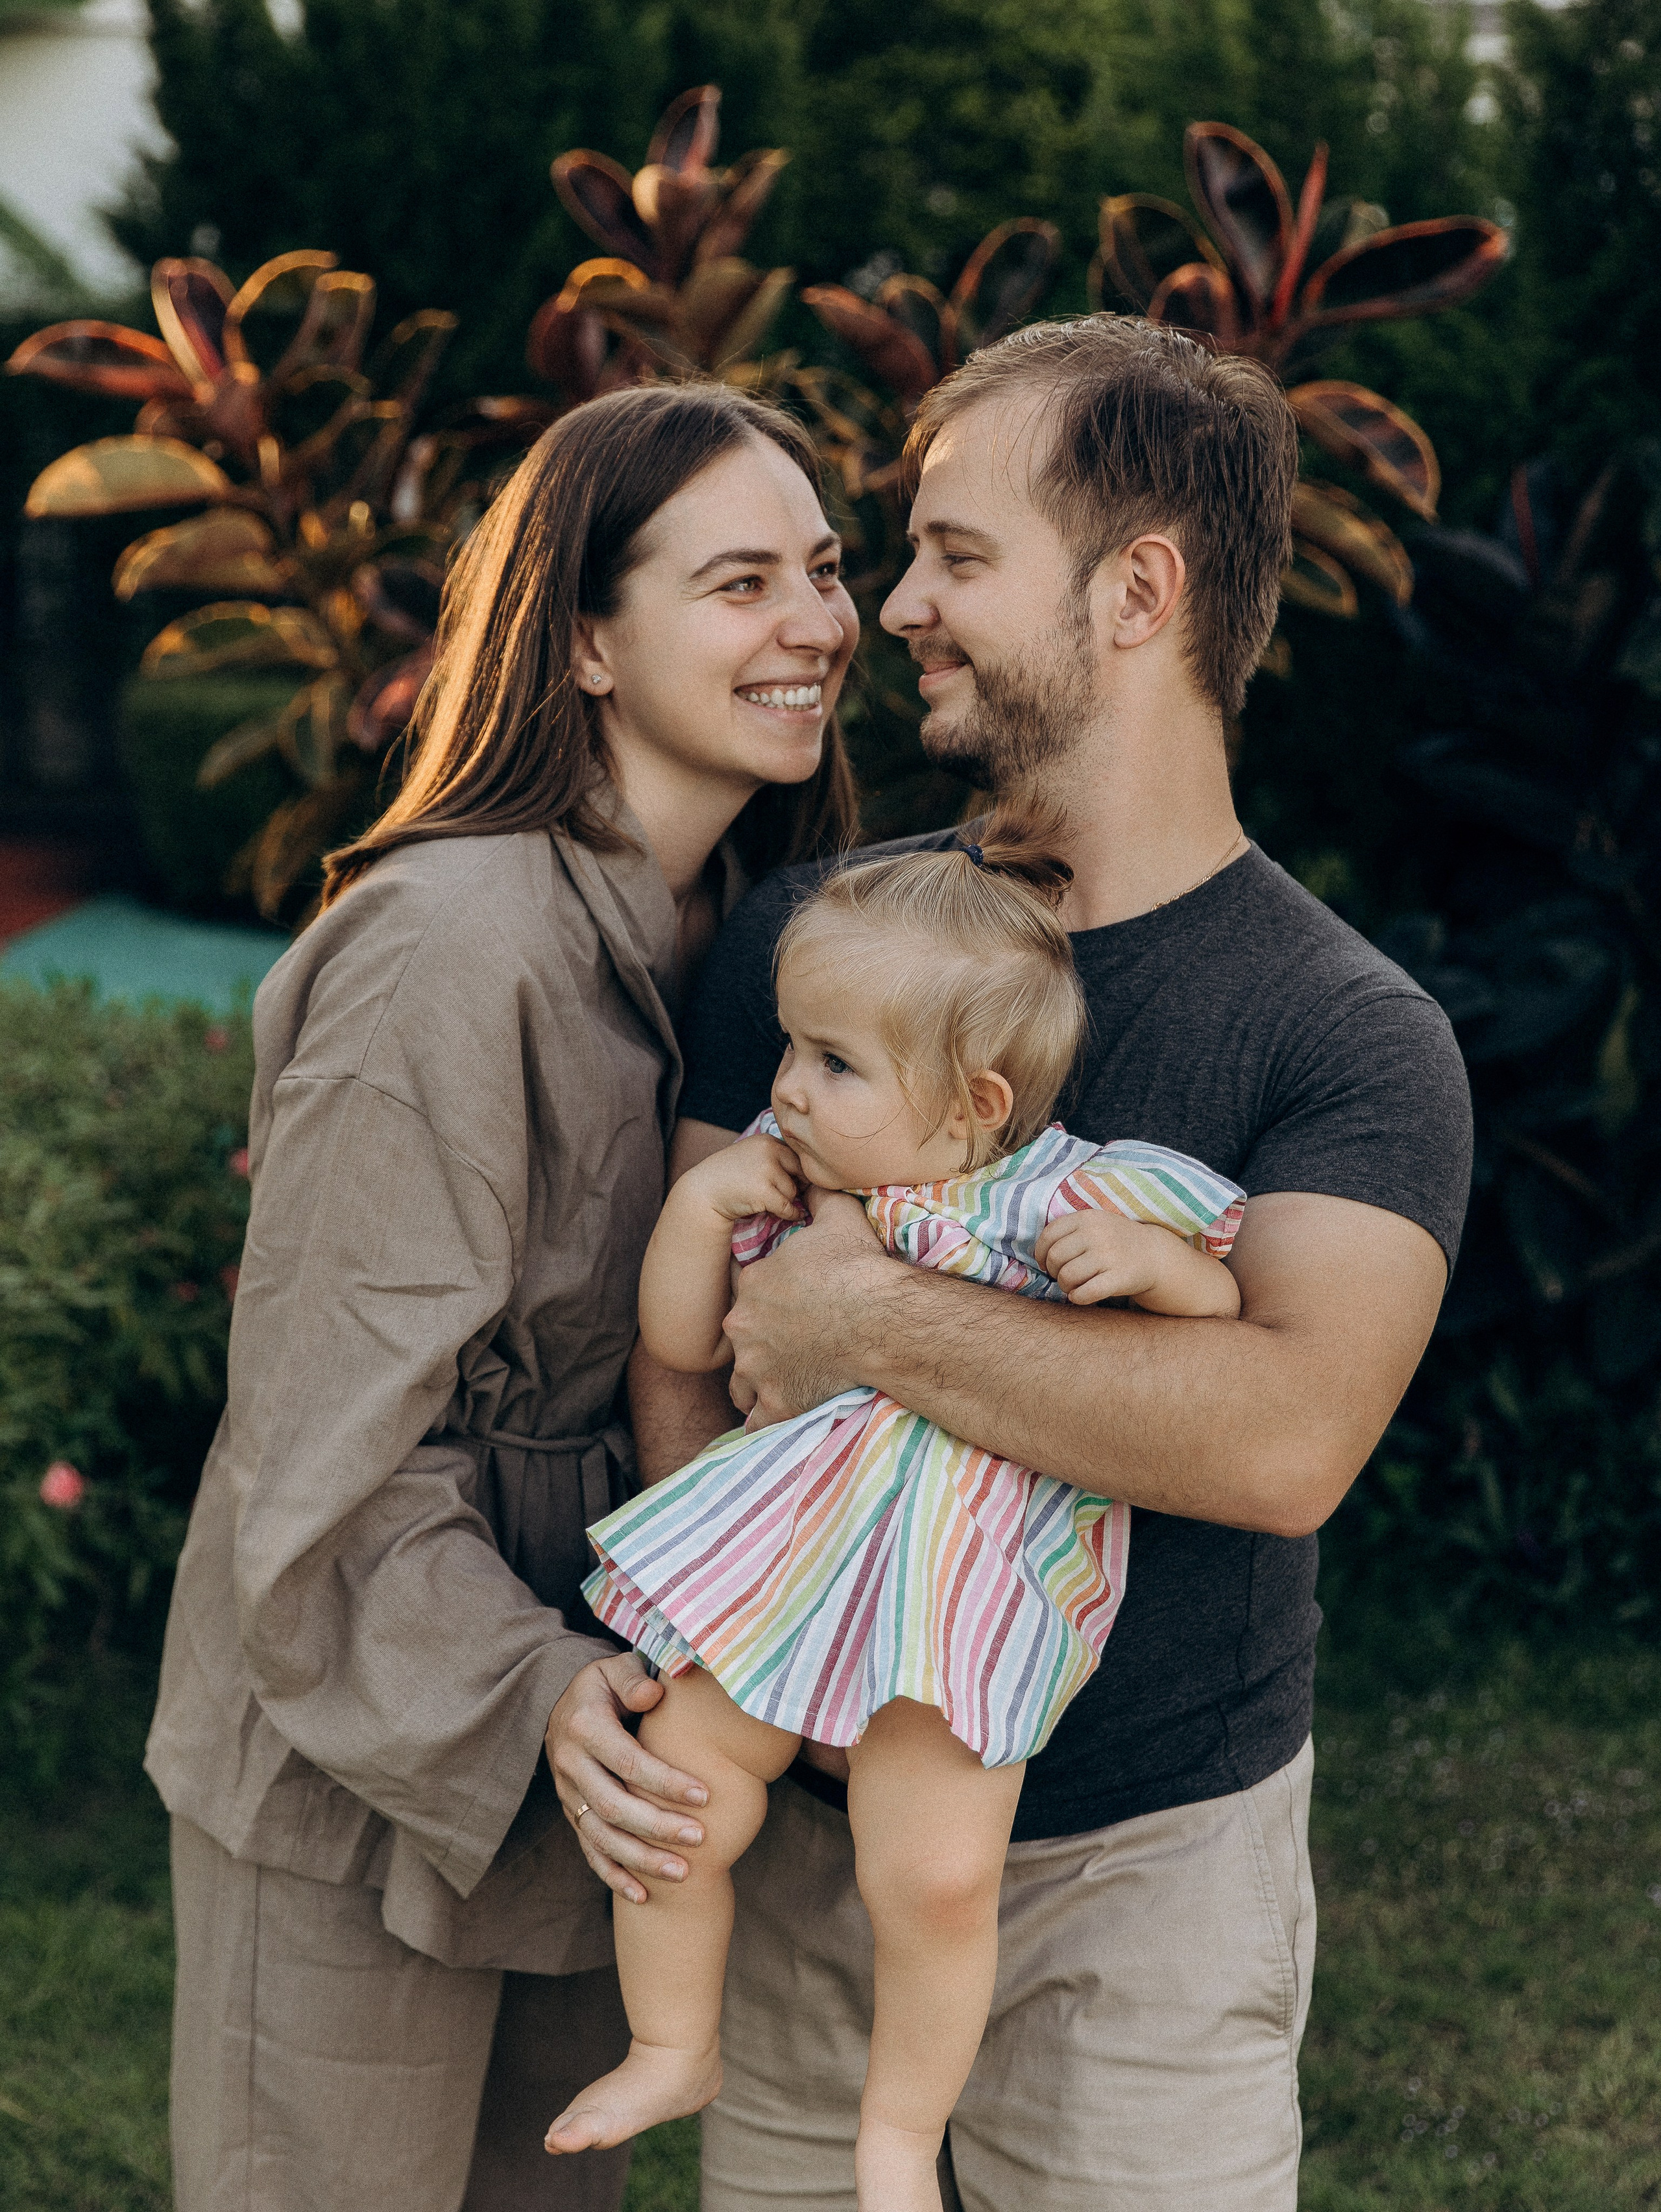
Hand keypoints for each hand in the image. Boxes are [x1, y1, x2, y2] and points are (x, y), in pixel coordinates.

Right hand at [544, 1653, 708, 1904]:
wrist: (565, 1704)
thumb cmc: (606, 1685)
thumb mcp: (615, 1668)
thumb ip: (633, 1679)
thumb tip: (654, 1693)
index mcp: (585, 1727)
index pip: (627, 1762)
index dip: (665, 1781)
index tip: (704, 1794)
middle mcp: (571, 1766)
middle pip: (614, 1807)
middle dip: (658, 1827)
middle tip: (699, 1838)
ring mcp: (569, 1796)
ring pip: (602, 1837)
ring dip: (642, 1860)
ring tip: (683, 1873)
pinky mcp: (573, 1815)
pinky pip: (591, 1852)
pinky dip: (615, 1877)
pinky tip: (644, 1896)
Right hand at [681, 1132, 803, 1224]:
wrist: (703, 1191)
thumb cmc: (729, 1175)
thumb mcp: (752, 1155)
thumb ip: (775, 1157)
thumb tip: (808, 1174)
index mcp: (767, 1140)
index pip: (796, 1157)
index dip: (796, 1173)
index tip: (793, 1183)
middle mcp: (769, 1151)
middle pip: (799, 1172)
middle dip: (796, 1186)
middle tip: (786, 1195)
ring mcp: (766, 1171)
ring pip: (792, 1191)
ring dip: (786, 1200)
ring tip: (768, 1202)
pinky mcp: (763, 1192)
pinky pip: (787, 1207)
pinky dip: (791, 1214)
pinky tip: (791, 1215)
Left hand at [724, 1186, 895, 1425]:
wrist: (882, 1318)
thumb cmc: (859, 1268)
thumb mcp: (837, 1217)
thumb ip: (818, 1194)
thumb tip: (810, 1176)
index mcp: (752, 1285)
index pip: (747, 1293)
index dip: (767, 1300)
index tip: (788, 1307)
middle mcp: (744, 1327)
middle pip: (741, 1337)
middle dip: (760, 1341)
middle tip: (792, 1344)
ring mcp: (757, 1369)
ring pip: (742, 1383)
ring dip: (756, 1381)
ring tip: (781, 1380)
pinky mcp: (777, 1402)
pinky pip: (758, 1422)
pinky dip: (765, 1421)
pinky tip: (777, 1418)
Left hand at [1034, 1209, 1174, 1305]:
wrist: (1154, 1254)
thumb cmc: (1115, 1241)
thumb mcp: (1094, 1223)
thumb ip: (1069, 1230)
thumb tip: (1039, 1253)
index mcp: (1087, 1218)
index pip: (1049, 1235)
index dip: (1041, 1253)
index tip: (1046, 1263)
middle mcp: (1096, 1234)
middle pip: (1056, 1258)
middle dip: (1054, 1271)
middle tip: (1063, 1276)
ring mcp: (1108, 1256)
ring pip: (1067, 1277)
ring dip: (1065, 1287)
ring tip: (1073, 1286)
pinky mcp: (1119, 1278)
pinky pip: (1085, 1293)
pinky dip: (1077, 1298)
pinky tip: (1080, 1296)